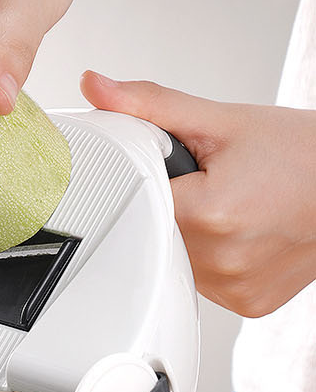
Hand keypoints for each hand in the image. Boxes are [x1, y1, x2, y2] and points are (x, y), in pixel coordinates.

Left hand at [81, 72, 315, 316]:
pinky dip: (213, 257)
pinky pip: (206, 280)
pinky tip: (241, 232)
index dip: (148, 179)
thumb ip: (151, 106)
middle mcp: (223, 261)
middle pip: (156, 231)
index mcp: (211, 215)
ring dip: (190, 234)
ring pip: (178, 259)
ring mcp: (237, 289)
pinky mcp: (248, 304)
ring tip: (233, 205)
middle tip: (213, 183)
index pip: (138, 198)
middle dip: (172, 204)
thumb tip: (96, 87)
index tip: (172, 168)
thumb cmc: (302, 153)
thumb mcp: (223, 122)